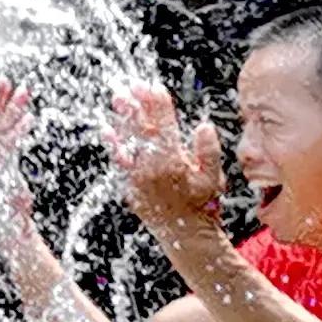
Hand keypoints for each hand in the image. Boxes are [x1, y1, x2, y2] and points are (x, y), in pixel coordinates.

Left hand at [105, 83, 228, 243]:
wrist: (185, 236)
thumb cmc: (203, 206)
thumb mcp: (214, 179)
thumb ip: (209, 152)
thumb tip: (204, 126)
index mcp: (175, 161)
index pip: (165, 126)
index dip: (159, 105)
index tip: (154, 86)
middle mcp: (153, 166)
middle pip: (143, 129)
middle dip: (137, 105)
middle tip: (131, 85)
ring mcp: (139, 176)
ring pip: (129, 141)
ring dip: (124, 118)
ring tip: (118, 98)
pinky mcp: (130, 185)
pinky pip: (119, 161)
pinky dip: (114, 144)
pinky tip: (107, 129)